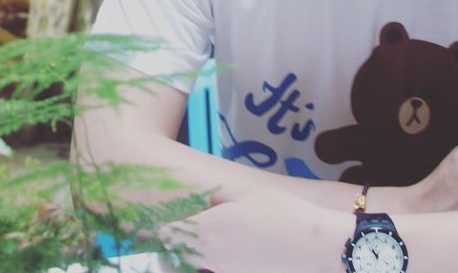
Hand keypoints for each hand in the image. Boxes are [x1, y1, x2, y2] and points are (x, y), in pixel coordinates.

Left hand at [158, 193, 348, 272]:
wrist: (314, 247)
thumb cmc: (280, 214)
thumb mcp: (243, 193)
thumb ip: (211, 194)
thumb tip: (190, 195)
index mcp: (205, 231)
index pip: (163, 234)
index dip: (153, 227)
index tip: (143, 220)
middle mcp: (208, 257)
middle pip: (173, 255)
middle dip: (167, 244)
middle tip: (165, 230)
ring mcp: (223, 272)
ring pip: (193, 264)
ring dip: (188, 253)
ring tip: (203, 235)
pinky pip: (214, 270)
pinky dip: (209, 262)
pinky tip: (228, 245)